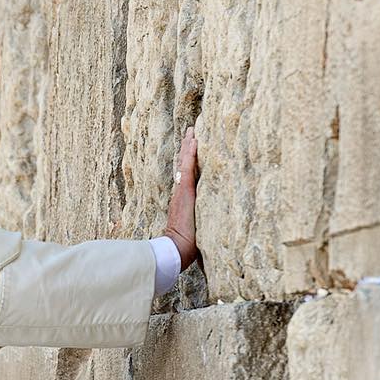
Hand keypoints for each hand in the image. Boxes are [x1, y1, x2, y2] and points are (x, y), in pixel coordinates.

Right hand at [164, 126, 199, 270]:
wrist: (176, 249)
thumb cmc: (184, 244)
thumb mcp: (191, 229)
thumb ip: (195, 223)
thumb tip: (203, 224)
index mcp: (182, 199)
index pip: (186, 175)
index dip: (188, 160)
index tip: (191, 146)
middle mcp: (180, 192)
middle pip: (183, 165)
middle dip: (187, 148)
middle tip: (191, 131)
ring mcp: (182, 191)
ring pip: (185, 163)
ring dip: (188, 146)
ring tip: (192, 131)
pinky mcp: (185, 191)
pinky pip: (187, 168)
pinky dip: (190, 154)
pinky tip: (194, 142)